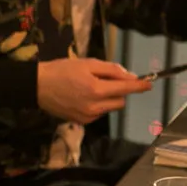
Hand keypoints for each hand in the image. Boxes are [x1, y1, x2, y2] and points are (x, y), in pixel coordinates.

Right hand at [36, 58, 151, 123]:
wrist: (37, 86)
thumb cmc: (61, 70)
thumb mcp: (86, 63)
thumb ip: (110, 70)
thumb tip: (129, 76)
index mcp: (96, 89)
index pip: (126, 89)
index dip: (139, 86)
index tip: (149, 84)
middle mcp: (95, 106)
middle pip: (120, 101)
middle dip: (119, 91)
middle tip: (106, 80)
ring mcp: (88, 116)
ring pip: (109, 108)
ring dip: (108, 99)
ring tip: (90, 88)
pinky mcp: (82, 122)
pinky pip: (98, 113)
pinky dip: (97, 105)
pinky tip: (83, 97)